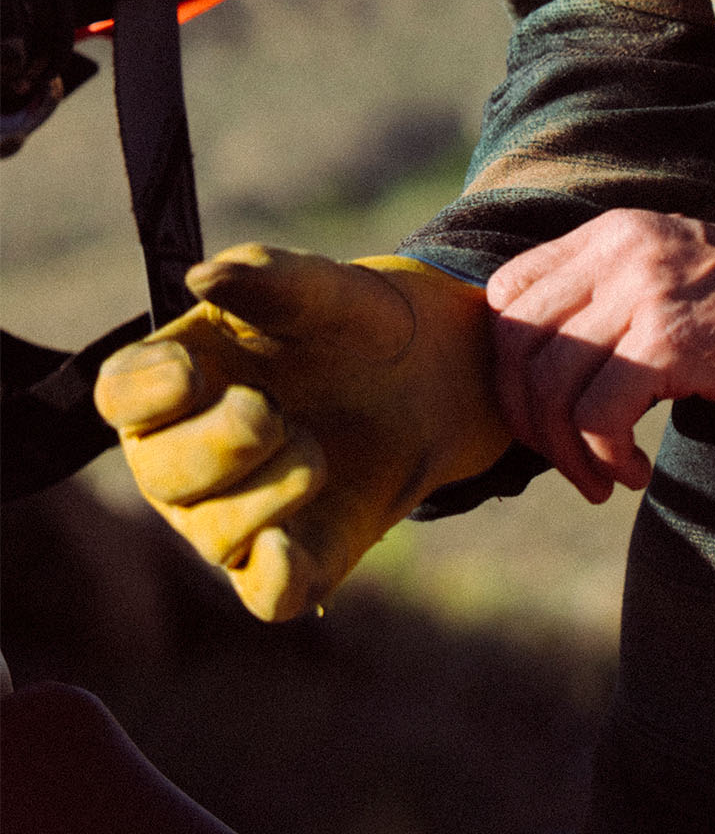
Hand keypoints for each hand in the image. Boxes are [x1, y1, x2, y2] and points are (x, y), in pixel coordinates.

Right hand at [92, 245, 511, 621]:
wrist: (436, 371)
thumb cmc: (354, 322)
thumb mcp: (326, 289)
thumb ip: (268, 279)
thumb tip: (203, 277)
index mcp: (176, 379)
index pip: (122, 394)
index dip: (145, 391)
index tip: (190, 373)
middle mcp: (188, 457)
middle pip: (160, 473)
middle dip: (216, 447)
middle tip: (272, 414)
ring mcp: (236, 515)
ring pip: (217, 535)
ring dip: (266, 495)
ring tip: (317, 451)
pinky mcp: (298, 558)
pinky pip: (270, 593)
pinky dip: (278, 578)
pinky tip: (291, 554)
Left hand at [487, 210, 714, 502]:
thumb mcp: (669, 279)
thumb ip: (605, 300)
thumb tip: (530, 373)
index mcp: (613, 233)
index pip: (506, 291)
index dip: (503, 362)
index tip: (538, 411)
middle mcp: (621, 250)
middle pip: (514, 342)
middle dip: (525, 418)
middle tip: (565, 459)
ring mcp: (645, 290)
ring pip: (549, 384)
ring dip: (565, 451)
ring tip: (602, 477)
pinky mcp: (672, 339)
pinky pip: (597, 414)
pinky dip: (604, 456)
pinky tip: (634, 471)